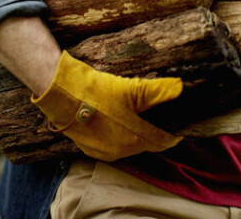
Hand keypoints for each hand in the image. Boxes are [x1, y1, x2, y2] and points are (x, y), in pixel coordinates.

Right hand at [31, 50, 183, 160]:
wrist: (61, 96)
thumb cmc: (96, 92)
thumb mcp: (130, 88)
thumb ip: (157, 91)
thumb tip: (179, 87)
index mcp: (135, 138)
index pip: (162, 141)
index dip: (173, 134)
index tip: (179, 128)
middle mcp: (121, 150)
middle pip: (146, 143)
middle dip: (153, 132)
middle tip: (157, 117)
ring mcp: (104, 152)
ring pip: (129, 145)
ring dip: (135, 134)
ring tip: (135, 118)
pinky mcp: (90, 149)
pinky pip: (111, 145)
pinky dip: (117, 136)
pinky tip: (114, 121)